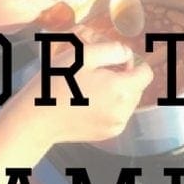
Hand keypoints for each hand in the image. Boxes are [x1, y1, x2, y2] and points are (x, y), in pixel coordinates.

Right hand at [23, 40, 153, 145]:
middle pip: (138, 87)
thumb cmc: (58, 83)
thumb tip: (127, 54)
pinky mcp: (107, 134)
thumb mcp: (84, 55)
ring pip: (129, 101)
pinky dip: (109, 105)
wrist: (37, 117)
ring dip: (117, 91)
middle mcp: (124, 111)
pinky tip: (88, 101)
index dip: (132, 62)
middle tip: (97, 73)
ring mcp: (116, 125)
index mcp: (122, 90)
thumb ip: (112, 50)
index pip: (146, 73)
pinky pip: (118, 114)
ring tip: (90, 88)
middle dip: (124, 77)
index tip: (113, 61)